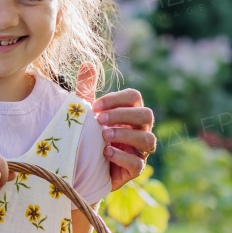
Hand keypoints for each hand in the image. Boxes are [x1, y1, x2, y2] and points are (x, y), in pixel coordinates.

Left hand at [75, 64, 156, 189]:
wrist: (83, 168)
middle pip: (146, 115)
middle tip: (98, 120)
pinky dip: (122, 157)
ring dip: (125, 135)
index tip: (94, 106)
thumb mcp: (85, 113)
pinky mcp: (135, 169)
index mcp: (130, 111)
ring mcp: (140, 150)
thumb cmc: (89, 135)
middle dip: (122, 115)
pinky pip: (138, 163)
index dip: (116, 99)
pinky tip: (105, 152)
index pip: (134, 97)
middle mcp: (140, 129)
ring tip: (103, 136)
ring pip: (148, 140)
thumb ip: (86, 89)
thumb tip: (87, 63)